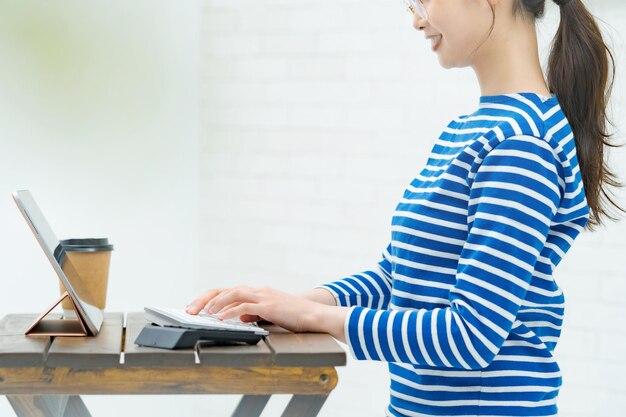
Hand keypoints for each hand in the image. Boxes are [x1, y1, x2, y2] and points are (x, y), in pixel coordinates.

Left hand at [185, 286, 348, 338]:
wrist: (316, 315)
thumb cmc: (296, 316)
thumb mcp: (270, 314)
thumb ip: (254, 314)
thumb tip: (239, 317)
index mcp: (258, 292)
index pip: (229, 291)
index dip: (211, 297)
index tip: (196, 306)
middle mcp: (259, 290)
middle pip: (226, 289)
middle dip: (205, 298)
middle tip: (190, 309)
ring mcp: (264, 296)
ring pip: (233, 294)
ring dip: (215, 303)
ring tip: (202, 313)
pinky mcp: (269, 306)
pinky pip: (245, 307)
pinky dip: (230, 312)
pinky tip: (221, 318)